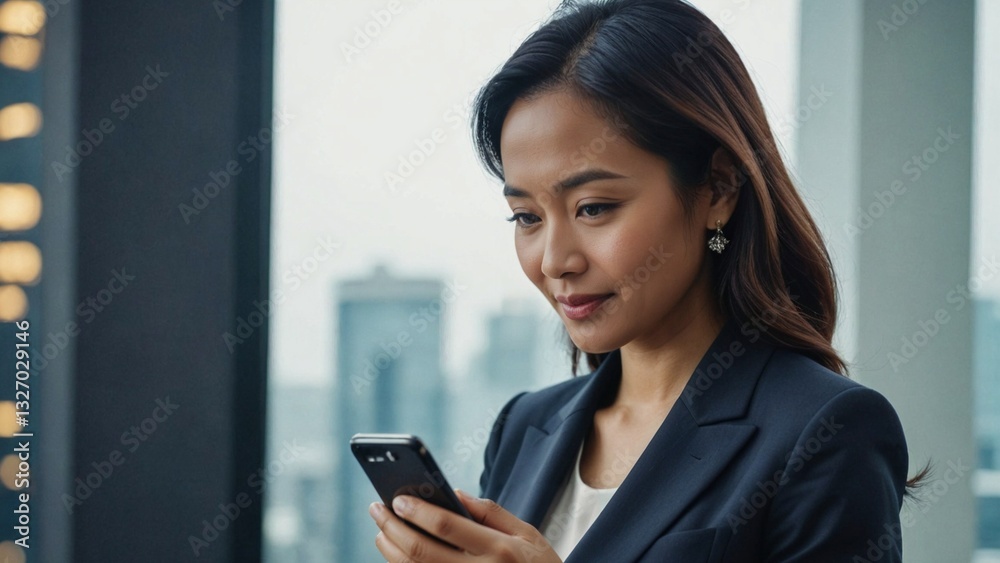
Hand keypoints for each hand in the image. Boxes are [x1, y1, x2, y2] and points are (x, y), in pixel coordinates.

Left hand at [369, 488, 562, 561]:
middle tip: (377, 509)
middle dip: (393, 528)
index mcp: (500, 549)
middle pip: (421, 552)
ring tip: (382, 531)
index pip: (448, 526)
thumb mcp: (527, 534)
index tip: (397, 498)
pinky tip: (396, 554)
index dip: (417, 511)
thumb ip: (491, 513)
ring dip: (390, 550)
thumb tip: (453, 493)